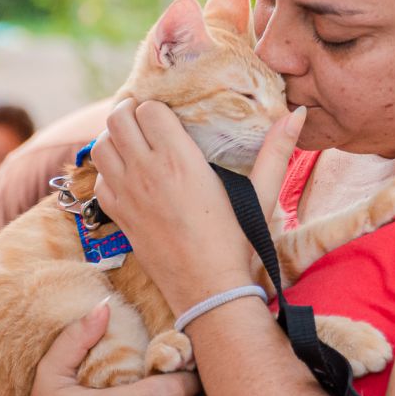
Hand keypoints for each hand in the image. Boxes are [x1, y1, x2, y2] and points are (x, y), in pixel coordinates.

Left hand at [92, 99, 303, 313]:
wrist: (208, 290)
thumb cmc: (237, 241)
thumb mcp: (262, 193)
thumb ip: (277, 150)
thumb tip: (296, 115)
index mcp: (180, 160)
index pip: (149, 109)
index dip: (157, 105)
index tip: (169, 111)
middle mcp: (147, 172)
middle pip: (117, 119)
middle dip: (129, 111)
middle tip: (145, 117)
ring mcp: (128, 194)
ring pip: (100, 146)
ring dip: (113, 137)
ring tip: (133, 141)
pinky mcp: (119, 217)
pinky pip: (98, 180)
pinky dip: (108, 171)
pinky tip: (128, 175)